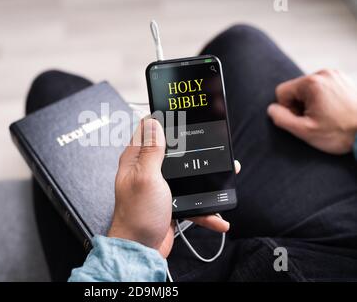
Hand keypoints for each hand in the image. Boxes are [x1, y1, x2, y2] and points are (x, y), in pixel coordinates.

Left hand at [108, 118, 238, 257]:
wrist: (141, 250)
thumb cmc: (137, 215)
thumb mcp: (147, 177)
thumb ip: (152, 150)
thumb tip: (154, 122)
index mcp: (137, 159)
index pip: (149, 129)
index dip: (163, 118)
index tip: (182, 111)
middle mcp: (148, 170)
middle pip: (173, 150)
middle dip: (193, 147)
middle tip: (212, 142)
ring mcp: (160, 186)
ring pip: (187, 174)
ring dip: (205, 177)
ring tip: (226, 174)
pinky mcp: (171, 202)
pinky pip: (192, 200)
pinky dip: (205, 207)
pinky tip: (217, 214)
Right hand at [268, 69, 356, 153]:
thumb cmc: (341, 133)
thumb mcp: (305, 131)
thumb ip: (281, 119)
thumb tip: (271, 109)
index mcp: (312, 83)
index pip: (281, 92)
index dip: (287, 109)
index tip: (304, 119)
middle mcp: (323, 74)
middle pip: (295, 89)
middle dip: (300, 105)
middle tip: (316, 120)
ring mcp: (336, 75)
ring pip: (308, 89)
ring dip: (311, 103)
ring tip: (327, 117)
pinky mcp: (344, 79)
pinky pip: (322, 88)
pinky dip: (323, 100)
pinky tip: (334, 112)